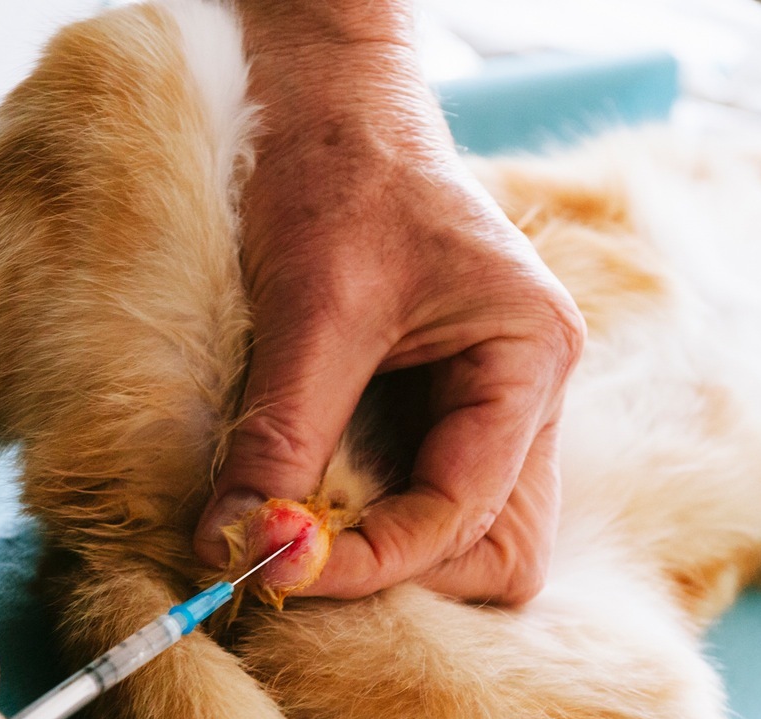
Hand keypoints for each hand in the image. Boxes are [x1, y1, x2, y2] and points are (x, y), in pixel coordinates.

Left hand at [194, 7, 584, 604]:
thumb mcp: (308, 310)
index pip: (467, 512)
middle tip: (302, 562)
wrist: (328, 103)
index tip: (276, 564)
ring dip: (389, 555)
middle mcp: (527, 395)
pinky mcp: (443, 408)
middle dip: (405, 574)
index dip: (374, 560)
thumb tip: (232, 548)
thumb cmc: (336, 174)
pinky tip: (307, 503)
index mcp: (528, 358)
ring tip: (302, 534)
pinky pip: (425, 499)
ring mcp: (492, 406)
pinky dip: (368, 521)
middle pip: (500, 550)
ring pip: (470, 538)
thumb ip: (279, 437)